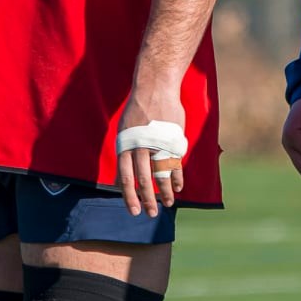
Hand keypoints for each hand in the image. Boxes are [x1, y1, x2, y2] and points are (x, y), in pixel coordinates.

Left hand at [118, 83, 187, 217]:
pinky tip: (178, 188)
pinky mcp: (173, 139)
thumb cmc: (138, 110)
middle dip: (148, 200)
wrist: (155, 87)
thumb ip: (126, 154)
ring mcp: (158, 142)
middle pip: (144, 179)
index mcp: (126, 145)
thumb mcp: (125, 130)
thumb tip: (122, 179)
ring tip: (168, 204)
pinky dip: (177, 177)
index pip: (126, 178)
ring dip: (165, 192)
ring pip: (161, 174)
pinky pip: (176, 163)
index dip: (129, 196)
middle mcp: (140, 146)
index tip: (133, 211)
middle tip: (152, 214)